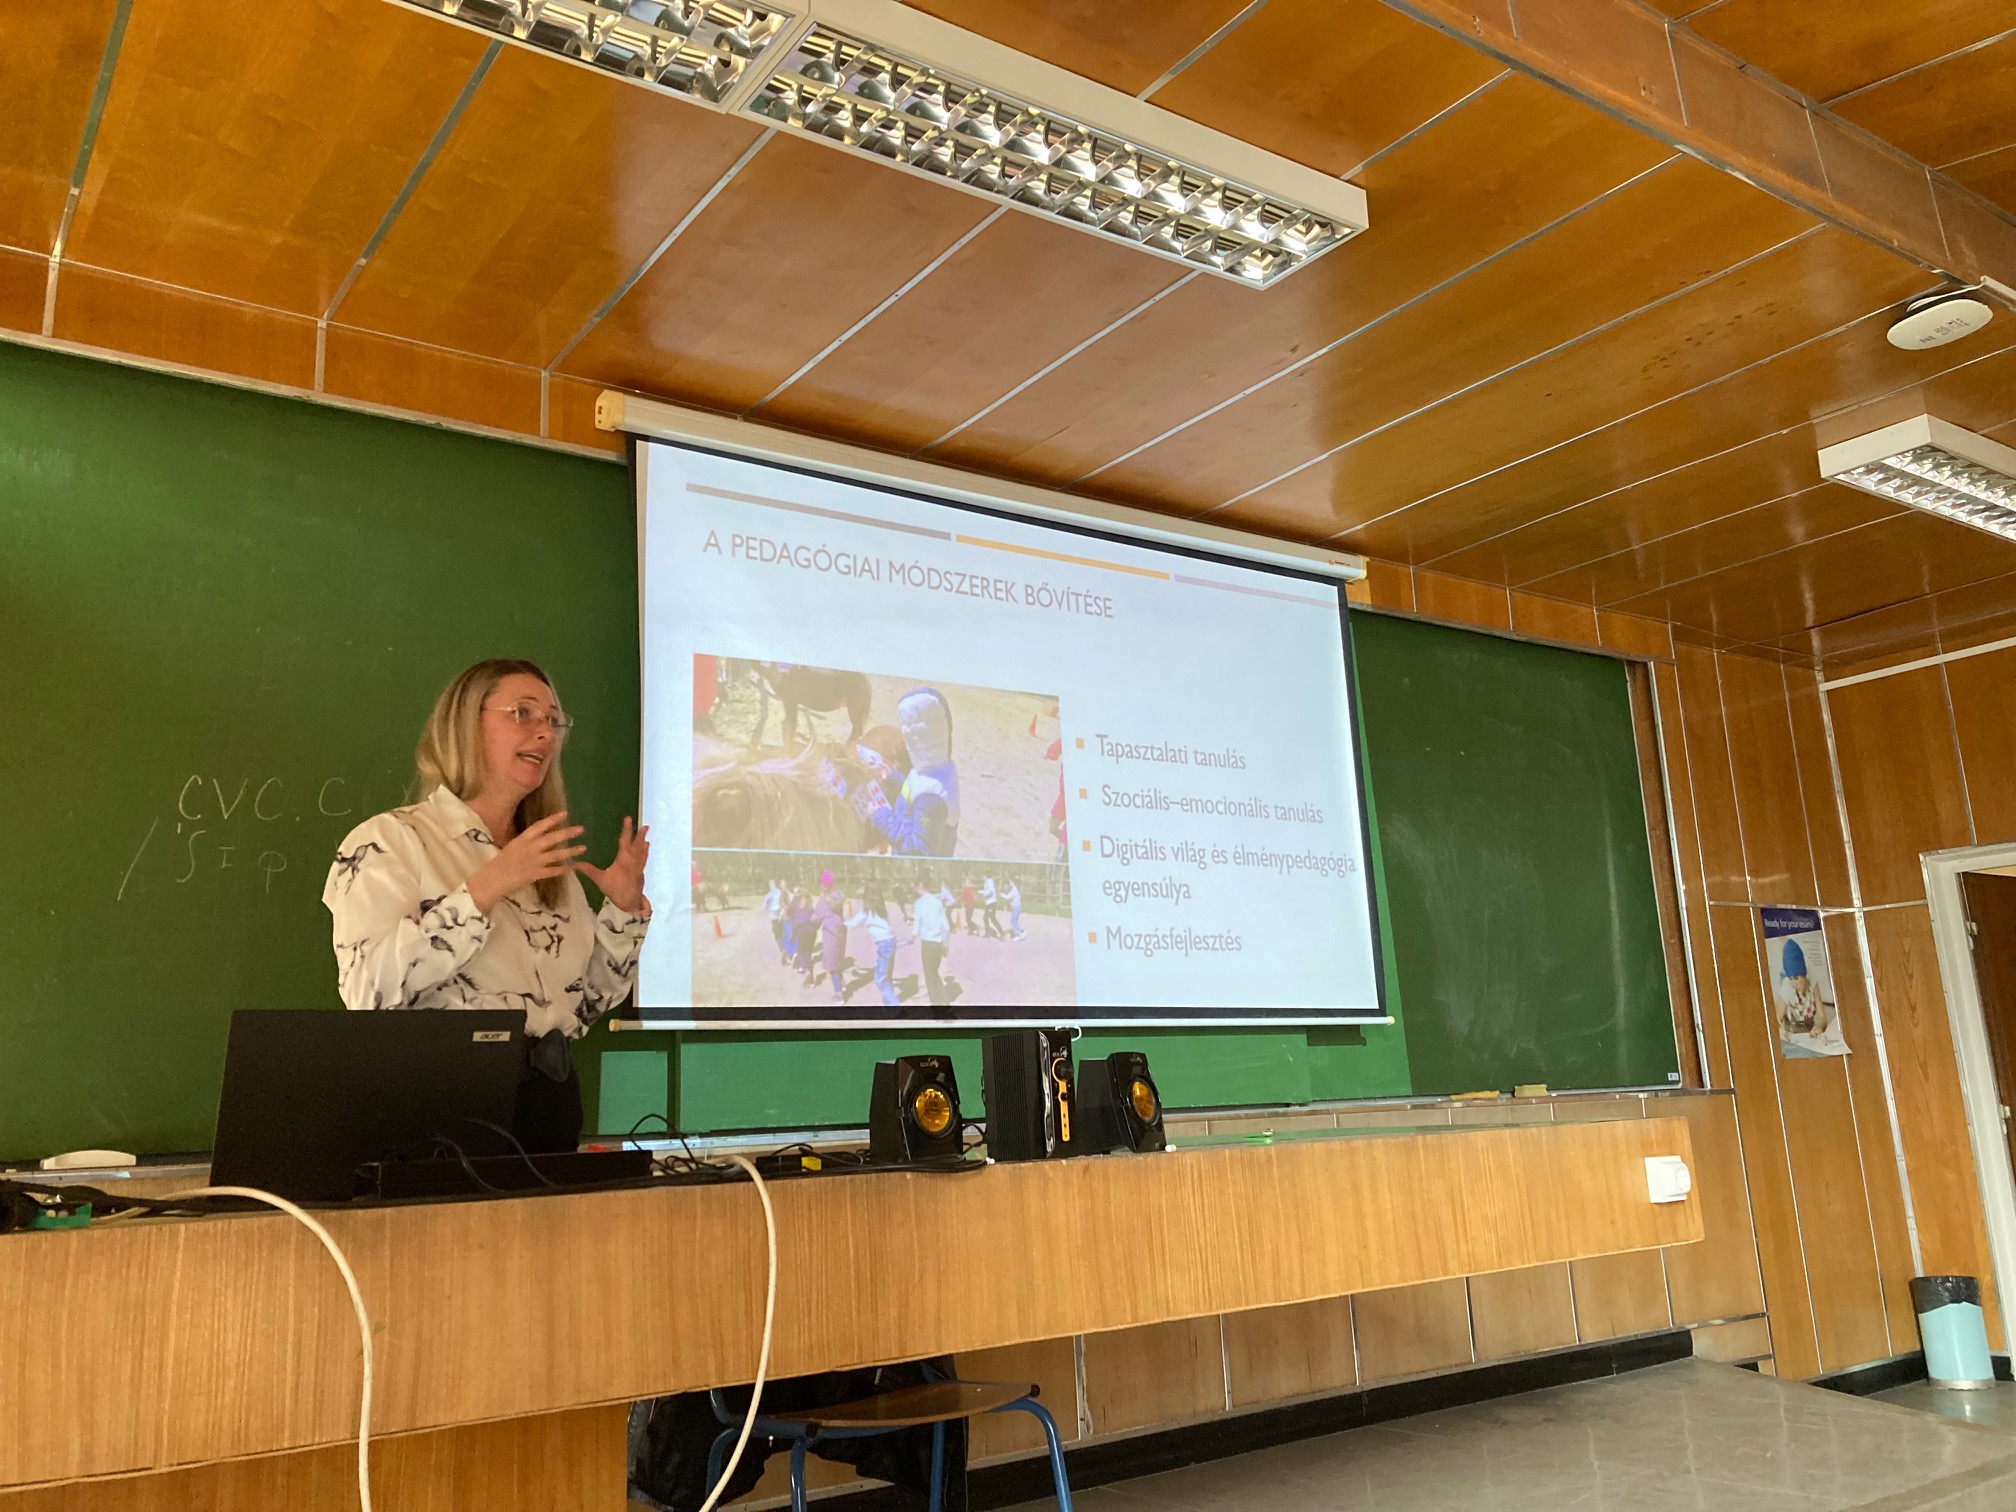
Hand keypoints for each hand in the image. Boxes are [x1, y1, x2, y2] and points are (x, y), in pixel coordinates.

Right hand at [467, 812, 584, 912]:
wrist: (492, 879)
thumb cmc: (499, 863)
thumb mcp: (512, 846)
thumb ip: (525, 842)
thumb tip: (536, 837)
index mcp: (522, 839)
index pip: (540, 826)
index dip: (553, 819)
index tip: (565, 814)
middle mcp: (530, 848)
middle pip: (552, 838)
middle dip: (567, 833)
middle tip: (581, 829)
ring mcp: (534, 861)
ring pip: (556, 854)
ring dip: (571, 851)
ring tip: (583, 848)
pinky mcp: (535, 874)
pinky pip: (553, 871)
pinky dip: (564, 869)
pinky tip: (573, 867)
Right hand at [578, 817, 650, 913]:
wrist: (630, 903)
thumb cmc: (615, 889)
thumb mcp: (600, 879)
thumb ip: (588, 870)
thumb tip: (573, 862)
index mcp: (624, 858)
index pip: (625, 839)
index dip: (627, 828)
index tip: (628, 818)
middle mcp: (634, 859)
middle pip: (638, 844)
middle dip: (641, 834)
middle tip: (646, 826)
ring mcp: (639, 866)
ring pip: (643, 852)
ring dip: (644, 843)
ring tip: (647, 837)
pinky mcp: (641, 873)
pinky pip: (644, 859)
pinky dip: (645, 853)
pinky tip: (645, 852)